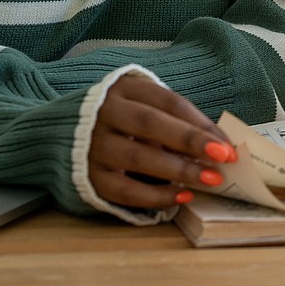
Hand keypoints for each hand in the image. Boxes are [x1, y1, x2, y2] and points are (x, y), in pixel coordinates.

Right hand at [88, 74, 236, 209]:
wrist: (57, 134)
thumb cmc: (119, 119)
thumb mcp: (142, 106)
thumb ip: (173, 120)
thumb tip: (217, 143)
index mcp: (124, 89)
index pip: (168, 101)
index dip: (199, 122)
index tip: (227, 142)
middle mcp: (105, 113)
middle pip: (151, 124)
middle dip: (190, 141)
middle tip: (224, 157)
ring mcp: (92, 145)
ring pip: (138, 157)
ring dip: (179, 170)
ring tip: (211, 179)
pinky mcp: (87, 176)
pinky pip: (123, 189)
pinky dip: (155, 195)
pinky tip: (182, 196)